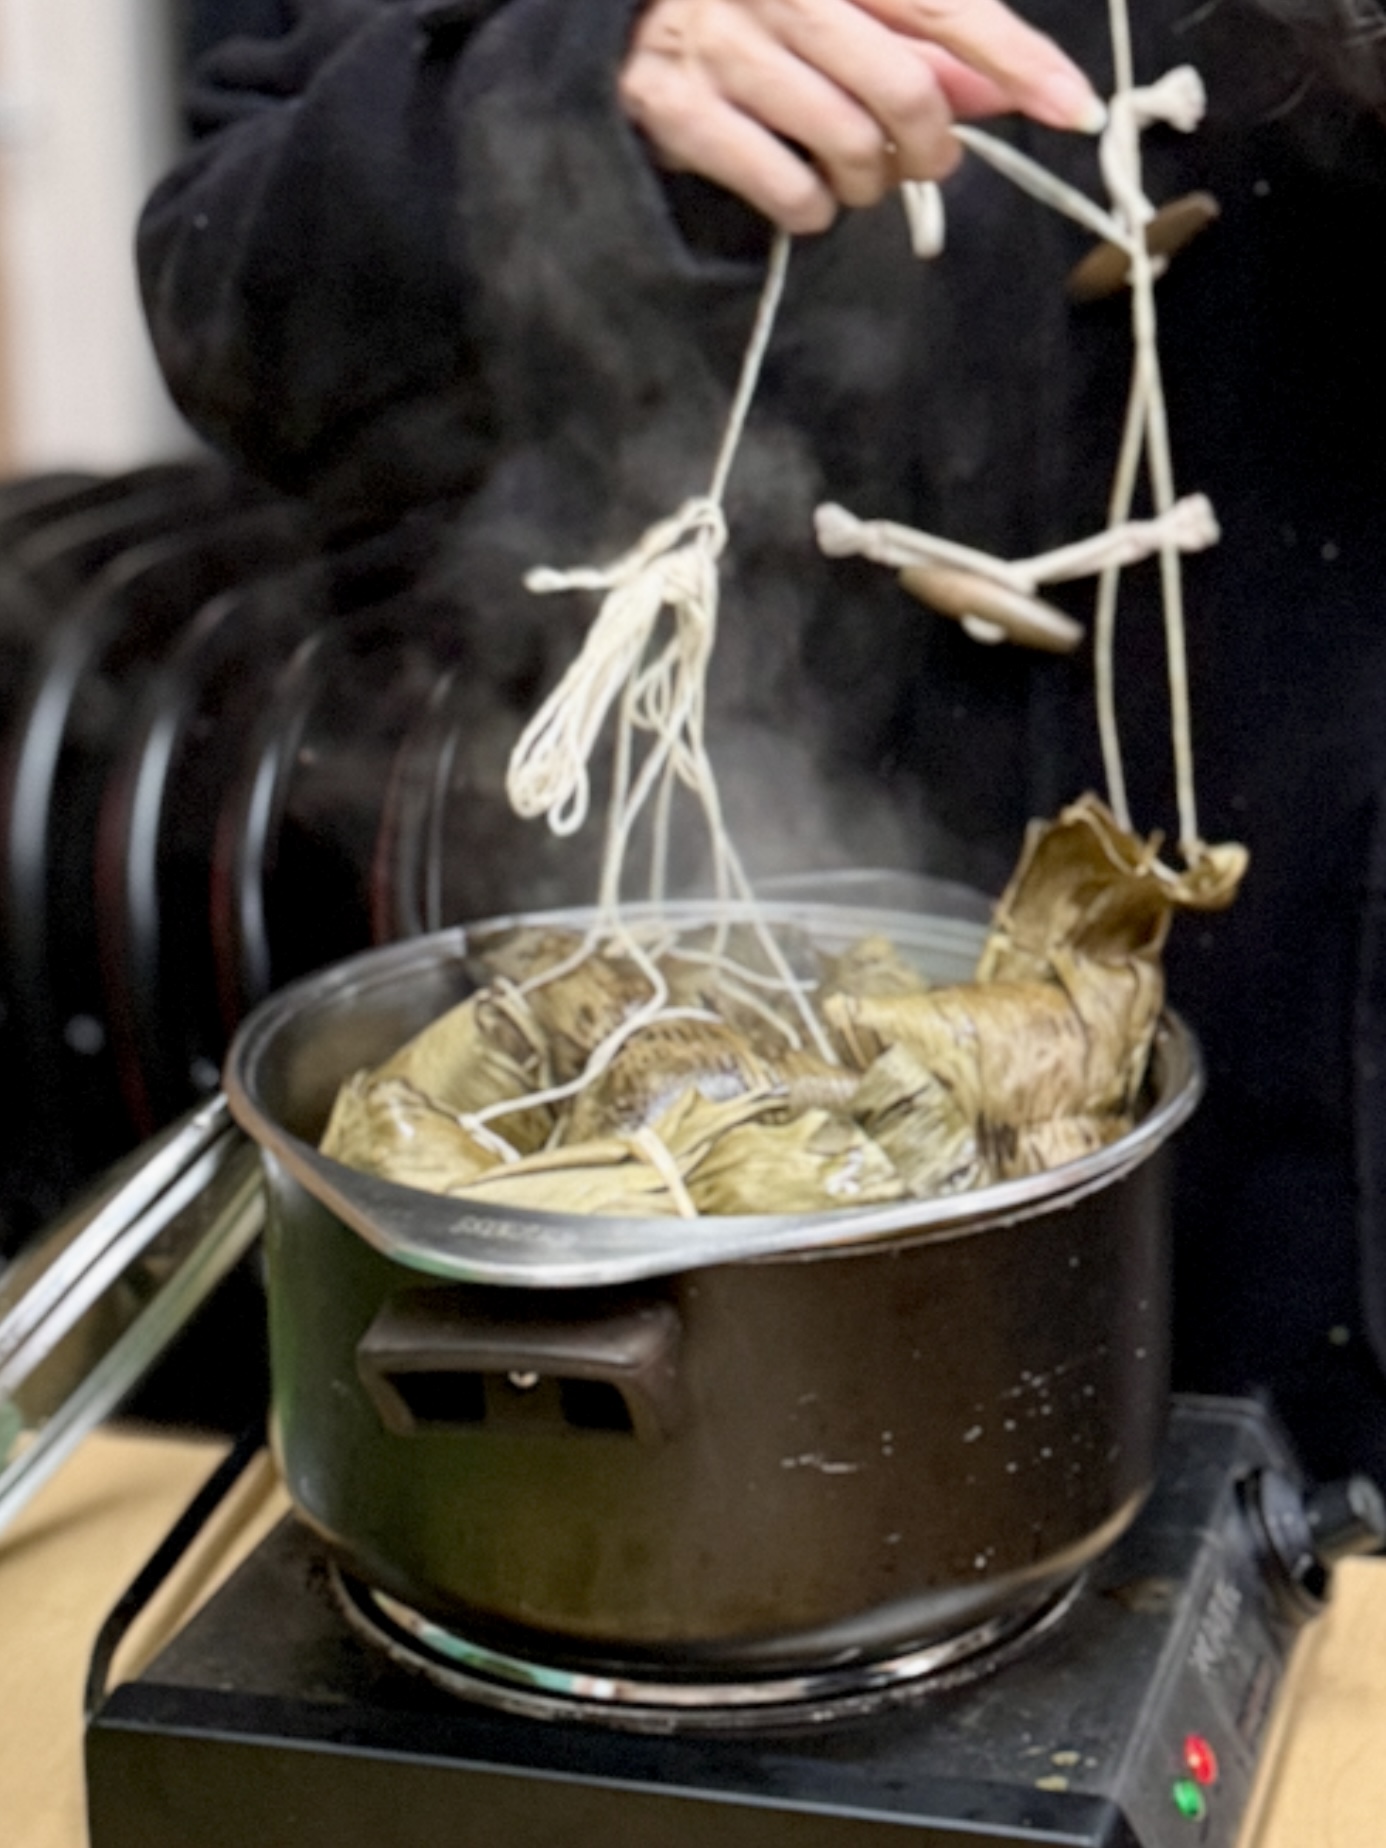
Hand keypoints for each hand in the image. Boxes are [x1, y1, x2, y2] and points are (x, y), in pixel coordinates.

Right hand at [619, 0, 1102, 233]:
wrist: (608, 17)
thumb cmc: (742, 10)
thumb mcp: (831, 4)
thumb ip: (913, 37)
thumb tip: (1002, 91)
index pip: (945, 3)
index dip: (1016, 60)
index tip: (1072, 108)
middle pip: (906, 93)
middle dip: (932, 149)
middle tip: (925, 164)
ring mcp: (723, 48)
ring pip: (851, 149)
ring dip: (870, 184)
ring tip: (853, 175)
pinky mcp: (680, 113)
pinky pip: (788, 191)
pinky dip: (812, 210)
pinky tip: (803, 193)